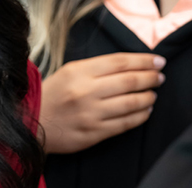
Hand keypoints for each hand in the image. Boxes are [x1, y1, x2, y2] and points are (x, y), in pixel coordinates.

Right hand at [40, 53, 165, 153]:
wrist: (32, 119)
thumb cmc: (52, 93)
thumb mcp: (68, 71)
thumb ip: (95, 68)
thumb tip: (129, 65)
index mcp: (78, 71)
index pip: (119, 62)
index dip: (143, 60)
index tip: (158, 60)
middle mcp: (86, 91)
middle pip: (129, 81)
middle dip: (150, 77)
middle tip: (160, 76)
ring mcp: (91, 113)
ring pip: (131, 103)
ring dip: (148, 96)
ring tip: (153, 93)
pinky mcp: (94, 132)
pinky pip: (125, 123)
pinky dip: (140, 116)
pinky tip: (145, 110)